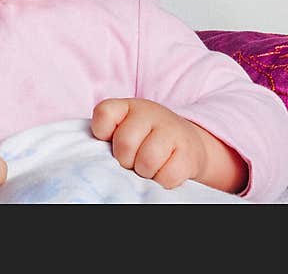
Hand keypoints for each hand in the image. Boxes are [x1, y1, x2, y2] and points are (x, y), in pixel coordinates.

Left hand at [91, 97, 210, 189]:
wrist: (186, 143)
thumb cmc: (144, 139)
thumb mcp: (123, 128)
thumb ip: (108, 136)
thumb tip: (98, 159)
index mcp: (127, 106)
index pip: (104, 113)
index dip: (102, 133)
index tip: (110, 140)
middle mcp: (150, 113)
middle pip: (125, 144)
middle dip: (125, 159)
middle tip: (132, 159)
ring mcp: (172, 131)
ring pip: (147, 161)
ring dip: (144, 171)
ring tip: (148, 166)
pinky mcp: (189, 153)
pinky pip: (167, 177)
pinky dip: (162, 180)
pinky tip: (164, 171)